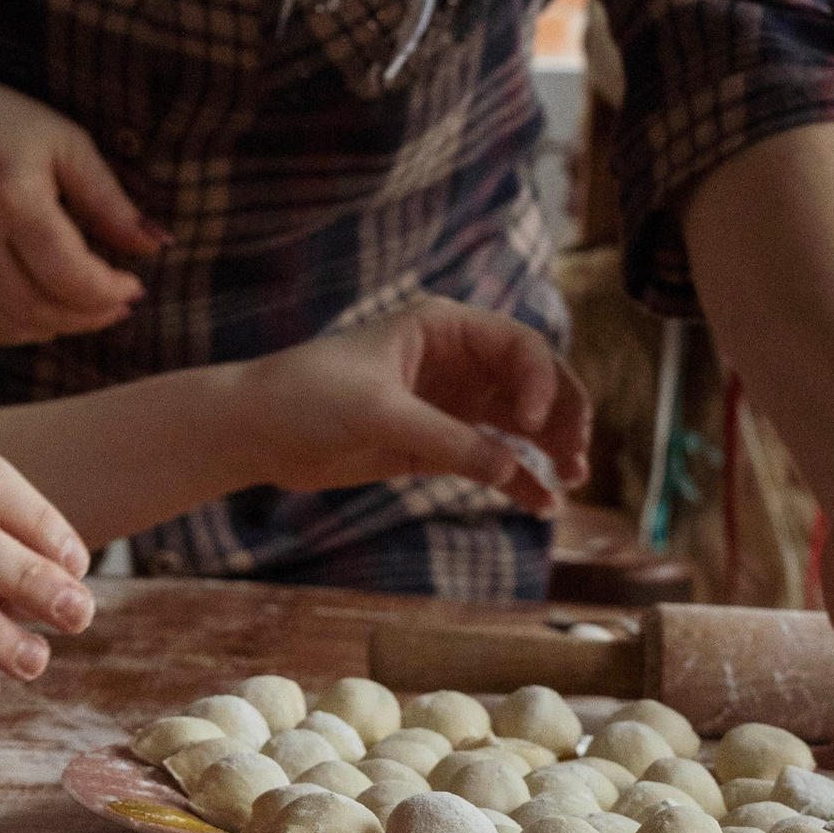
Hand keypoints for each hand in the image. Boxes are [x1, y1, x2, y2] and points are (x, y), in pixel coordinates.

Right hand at [0, 33, 162, 344]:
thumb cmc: (3, 124)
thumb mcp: (68, 146)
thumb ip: (110, 201)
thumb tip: (155, 245)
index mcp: (10, 194)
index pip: (68, 272)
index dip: (108, 291)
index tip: (134, 287)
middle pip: (38, 307)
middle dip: (87, 316)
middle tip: (117, 304)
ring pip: (9, 325)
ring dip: (56, 328)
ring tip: (83, 309)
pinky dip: (17, 330)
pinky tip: (42, 311)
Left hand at [240, 301, 590, 514]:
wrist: (258, 431)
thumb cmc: (308, 397)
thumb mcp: (379, 413)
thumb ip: (445, 440)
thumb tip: (510, 470)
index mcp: (444, 328)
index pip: (519, 346)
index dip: (540, 382)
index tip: (530, 424)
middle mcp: (457, 361)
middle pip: (534, 382)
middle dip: (562, 415)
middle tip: (576, 455)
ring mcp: (452, 403)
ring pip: (522, 423)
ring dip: (551, 447)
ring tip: (571, 479)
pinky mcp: (438, 443)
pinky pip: (494, 459)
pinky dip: (520, 479)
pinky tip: (544, 504)